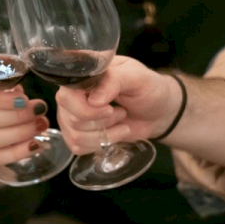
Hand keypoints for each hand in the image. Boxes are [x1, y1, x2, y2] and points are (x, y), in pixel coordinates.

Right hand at [56, 56, 179, 154]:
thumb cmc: (148, 89)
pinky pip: (77, 147)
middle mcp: (72, 95)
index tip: (110, 108)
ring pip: (75, 135)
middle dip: (102, 122)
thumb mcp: (137, 77)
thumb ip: (115, 80)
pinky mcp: (77, 134)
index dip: (86, 108)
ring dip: (105, 134)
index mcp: (83, 77)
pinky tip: (114, 132)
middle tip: (120, 112)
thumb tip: (93, 100)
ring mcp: (72, 115)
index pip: (67, 95)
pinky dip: (101, 143)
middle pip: (71, 118)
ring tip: (121, 120)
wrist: (158, 111)